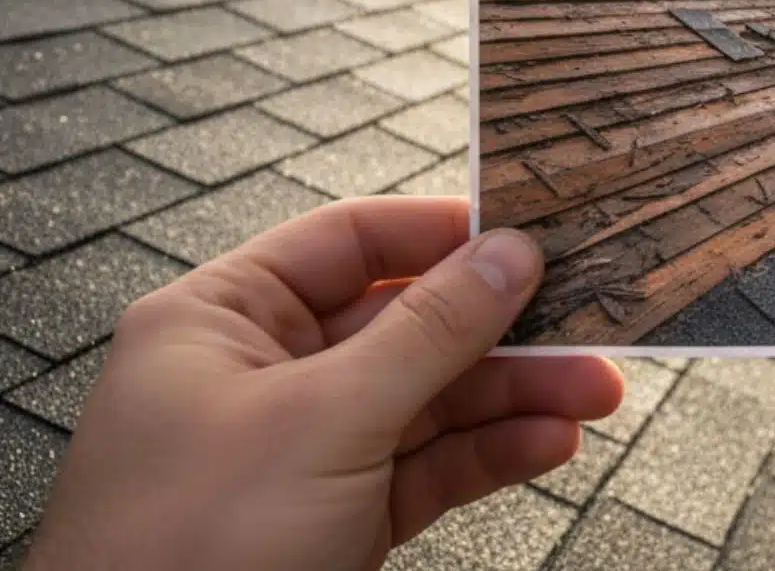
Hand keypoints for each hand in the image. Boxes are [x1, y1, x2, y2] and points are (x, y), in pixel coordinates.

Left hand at [23, 197, 622, 570]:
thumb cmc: (182, 551)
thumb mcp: (323, 420)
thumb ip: (428, 332)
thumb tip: (507, 254)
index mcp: (218, 321)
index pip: (347, 243)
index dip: (441, 234)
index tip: (528, 234)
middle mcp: (257, 375)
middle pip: (404, 324)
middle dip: (501, 330)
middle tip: (584, 323)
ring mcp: (298, 451)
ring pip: (427, 400)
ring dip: (512, 396)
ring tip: (592, 393)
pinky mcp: (333, 517)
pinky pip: (425, 466)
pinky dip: (488, 454)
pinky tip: (545, 443)